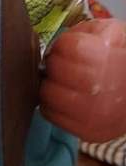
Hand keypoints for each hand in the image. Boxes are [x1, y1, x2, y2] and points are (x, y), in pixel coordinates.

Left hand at [40, 18, 125, 140]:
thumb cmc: (121, 58)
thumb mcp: (110, 33)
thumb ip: (82, 34)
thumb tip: (56, 47)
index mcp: (104, 58)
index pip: (65, 48)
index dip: (62, 46)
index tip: (68, 49)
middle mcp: (98, 89)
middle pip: (53, 72)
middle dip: (55, 66)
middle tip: (64, 68)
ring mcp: (93, 114)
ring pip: (47, 96)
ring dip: (51, 86)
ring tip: (65, 84)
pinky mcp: (88, 132)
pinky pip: (51, 115)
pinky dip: (54, 105)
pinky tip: (67, 98)